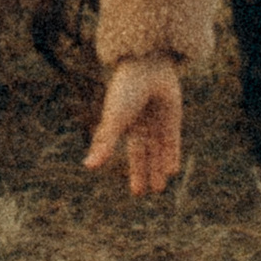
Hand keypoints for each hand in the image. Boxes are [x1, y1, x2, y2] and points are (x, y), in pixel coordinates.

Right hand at [85, 52, 181, 195]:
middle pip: (139, 153)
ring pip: (156, 151)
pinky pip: (171, 141)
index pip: (118, 146)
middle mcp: (138, 123)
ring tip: (158, 189)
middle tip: (139, 193)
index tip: (116, 174)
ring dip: (157, 169)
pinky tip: (172, 171)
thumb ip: (104, 145)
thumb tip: (88, 167)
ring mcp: (155, 121)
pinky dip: (171, 155)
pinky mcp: (171, 119)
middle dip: (140, 171)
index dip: (116, 159)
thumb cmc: (126, 92)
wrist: (150, 67)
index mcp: (121, 121)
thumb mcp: (114, 120)